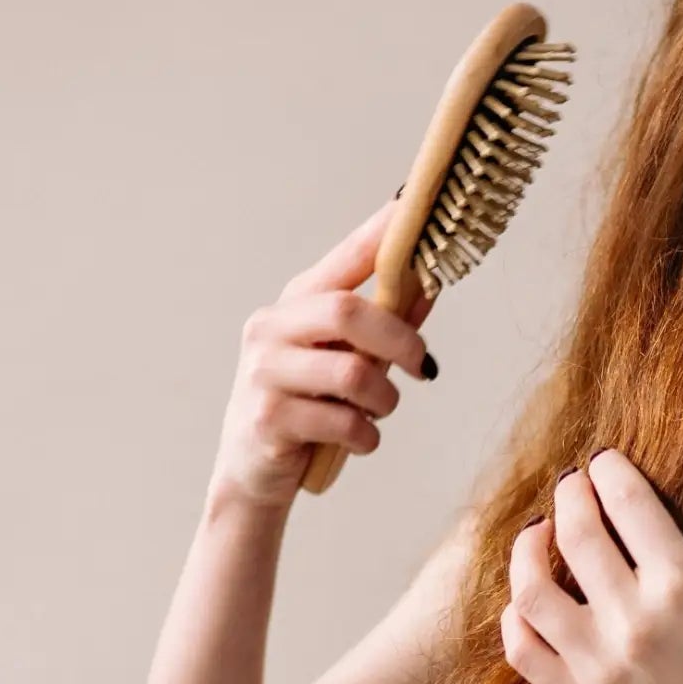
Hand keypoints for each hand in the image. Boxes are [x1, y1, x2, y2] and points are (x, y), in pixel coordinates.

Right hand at [213, 195, 438, 510]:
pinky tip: (356, 440)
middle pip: (348, 311)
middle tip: (423, 367)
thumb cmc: (307, 411)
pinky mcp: (267, 420)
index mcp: (294, 305)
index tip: (416, 208)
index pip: (346, 258)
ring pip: (353, 373)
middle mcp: (271, 329)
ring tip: (377, 413)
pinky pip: (344, 422)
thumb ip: (384, 327)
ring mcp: (264, 373)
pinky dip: (366, 437)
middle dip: (400, 339)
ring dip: (385, 401)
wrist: (252, 475)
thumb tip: (430, 283)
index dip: (382, 233)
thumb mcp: (345, 363)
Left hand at [500, 448, 682, 683]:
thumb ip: (670, 567)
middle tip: (571, 489)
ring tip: (536, 536)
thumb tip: (620, 523)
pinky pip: (523, 650)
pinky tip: (525, 602)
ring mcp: (603, 664)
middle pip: (576, 533)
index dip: (609, 470)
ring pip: (533, 588)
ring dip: (527, 550)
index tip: (602, 463)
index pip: (630, 501)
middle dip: (569, 497)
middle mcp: (638, 620)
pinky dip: (517, 616)